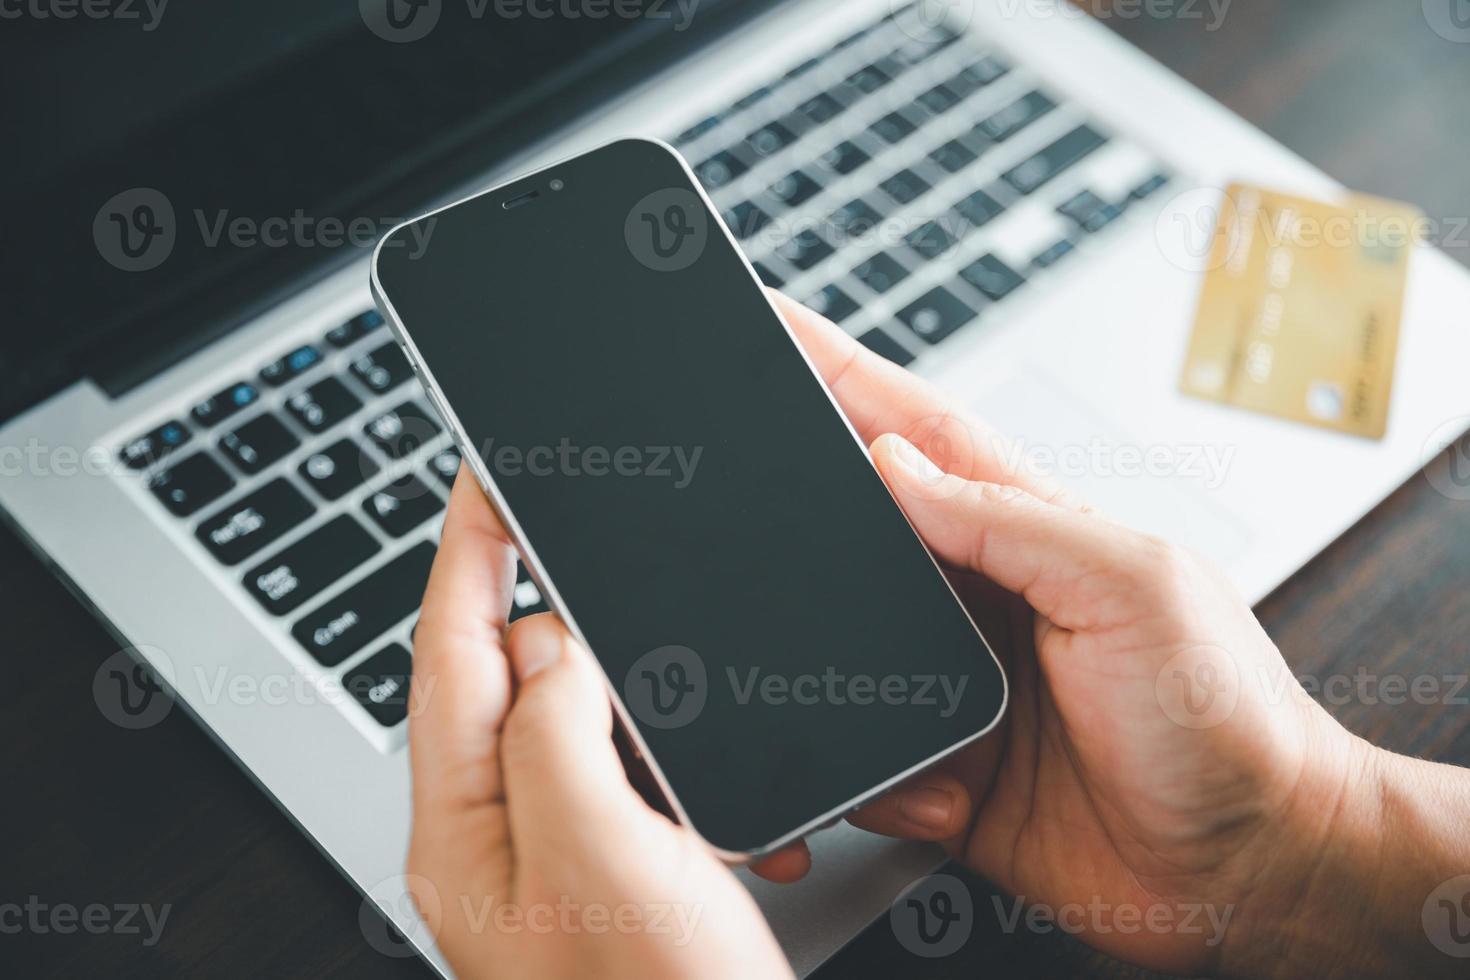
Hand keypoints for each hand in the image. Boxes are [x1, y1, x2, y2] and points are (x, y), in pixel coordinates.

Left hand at [404, 469, 794, 979]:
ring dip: (624, 684)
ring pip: (574, 723)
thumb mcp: (598, 850)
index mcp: (469, 826)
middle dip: (538, 599)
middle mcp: (500, 840)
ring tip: (661, 658)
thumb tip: (544, 641)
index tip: (484, 474)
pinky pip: (634, 779)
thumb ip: (550, 725)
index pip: (447, 652)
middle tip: (566, 525)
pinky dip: (676, 756)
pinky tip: (717, 787)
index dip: (466, 553)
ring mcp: (561, 861)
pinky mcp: (621, 878)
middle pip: (499, 677)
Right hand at [769, 293, 1469, 978]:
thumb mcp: (1132, 588)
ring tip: (788, 673)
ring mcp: (948, 684)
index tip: (763, 325)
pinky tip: (894, 788)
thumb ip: (1010, 521)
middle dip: (779, 506)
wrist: (1247, 870)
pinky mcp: (936, 768)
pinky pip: (850, 757)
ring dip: (803, 665)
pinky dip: (846, 774)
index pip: (908, 426)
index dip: (831, 369)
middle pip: (845, 527)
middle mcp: (974, 597)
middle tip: (715, 478)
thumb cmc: (1226, 720)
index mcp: (1021, 529)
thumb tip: (896, 466)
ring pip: (827, 646)